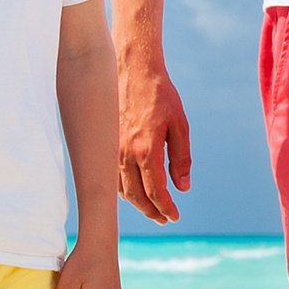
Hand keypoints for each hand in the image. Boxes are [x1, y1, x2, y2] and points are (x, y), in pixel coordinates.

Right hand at [115, 39, 190, 225]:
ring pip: (121, 189)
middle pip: (137, 196)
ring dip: (136, 204)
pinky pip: (111, 176)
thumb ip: (181, 158)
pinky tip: (132, 191)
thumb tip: (182, 187)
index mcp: (146, 150)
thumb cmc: (161, 95)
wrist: (134, 69)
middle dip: (152, 212)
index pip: (156, 191)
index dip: (166, 208)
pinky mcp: (106, 143)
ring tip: (152, 209)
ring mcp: (112, 149)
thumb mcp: (180, 125)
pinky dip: (121, 189)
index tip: (175, 216)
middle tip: (165, 219)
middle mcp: (125, 153)